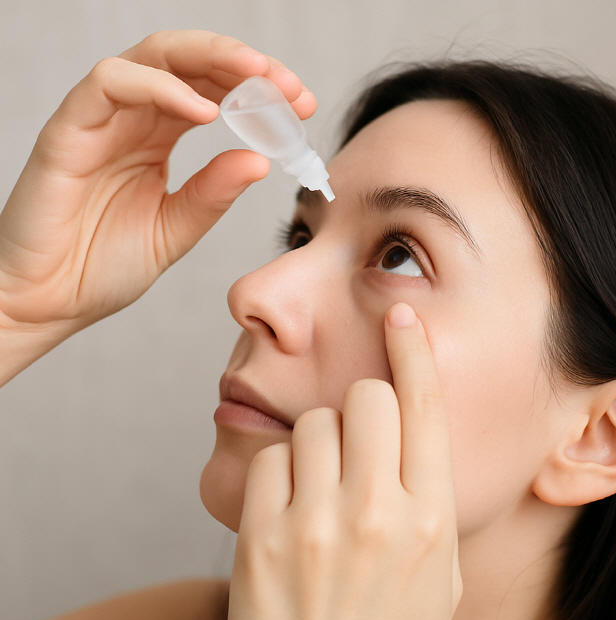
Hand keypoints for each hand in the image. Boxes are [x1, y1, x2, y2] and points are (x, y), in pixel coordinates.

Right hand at [0, 30, 315, 382]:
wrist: (49, 304)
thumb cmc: (104, 267)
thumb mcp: (176, 231)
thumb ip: (213, 194)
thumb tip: (260, 161)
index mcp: (158, 140)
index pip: (212, 91)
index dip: (258, 91)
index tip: (303, 107)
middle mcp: (131, 121)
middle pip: (189, 62)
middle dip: (245, 66)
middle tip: (290, 86)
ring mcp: (99, 122)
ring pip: (152, 56)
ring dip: (210, 60)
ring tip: (257, 80)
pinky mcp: (67, 133)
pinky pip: (108, 85)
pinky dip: (157, 87)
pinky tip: (202, 111)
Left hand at [227, 303, 461, 619]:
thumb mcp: (441, 578)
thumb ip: (434, 499)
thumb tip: (418, 427)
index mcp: (433, 521)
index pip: (425, 406)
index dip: (414, 350)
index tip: (400, 312)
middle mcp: (378, 514)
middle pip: (366, 396)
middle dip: (364, 408)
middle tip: (357, 448)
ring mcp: (315, 524)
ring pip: (316, 423)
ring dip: (320, 445)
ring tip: (321, 495)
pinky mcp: (260, 535)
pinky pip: (272, 458)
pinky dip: (281, 474)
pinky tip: (289, 514)